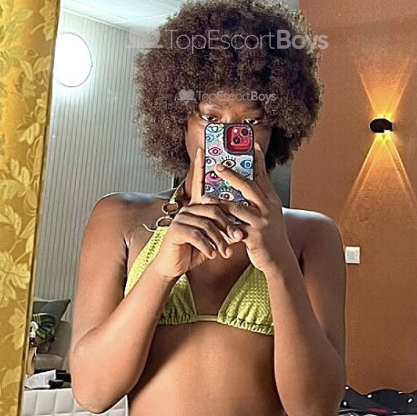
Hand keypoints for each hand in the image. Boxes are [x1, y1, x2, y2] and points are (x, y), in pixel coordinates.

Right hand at [149, 146, 235, 280]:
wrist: (174, 266)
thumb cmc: (194, 250)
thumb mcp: (212, 240)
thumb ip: (224, 232)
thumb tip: (241, 231)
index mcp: (197, 207)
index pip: (200, 183)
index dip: (200, 166)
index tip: (203, 149)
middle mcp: (187, 208)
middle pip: (214, 208)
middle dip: (228, 225)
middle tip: (239, 237)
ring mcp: (180, 218)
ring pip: (207, 224)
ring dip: (219, 240)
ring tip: (226, 252)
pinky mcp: (175, 230)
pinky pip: (197, 235)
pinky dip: (207, 246)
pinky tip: (211, 255)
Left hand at [202, 143, 292, 273]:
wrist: (280, 260)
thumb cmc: (270, 236)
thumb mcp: (268, 215)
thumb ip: (257, 201)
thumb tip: (243, 187)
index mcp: (271, 200)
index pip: (263, 175)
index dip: (258, 159)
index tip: (252, 144)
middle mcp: (268, 208)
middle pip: (249, 186)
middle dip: (232, 175)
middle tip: (217, 166)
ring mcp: (262, 221)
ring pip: (237, 207)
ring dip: (218, 201)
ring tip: (204, 197)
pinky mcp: (254, 236)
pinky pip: (233, 227)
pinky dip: (220, 224)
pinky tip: (209, 221)